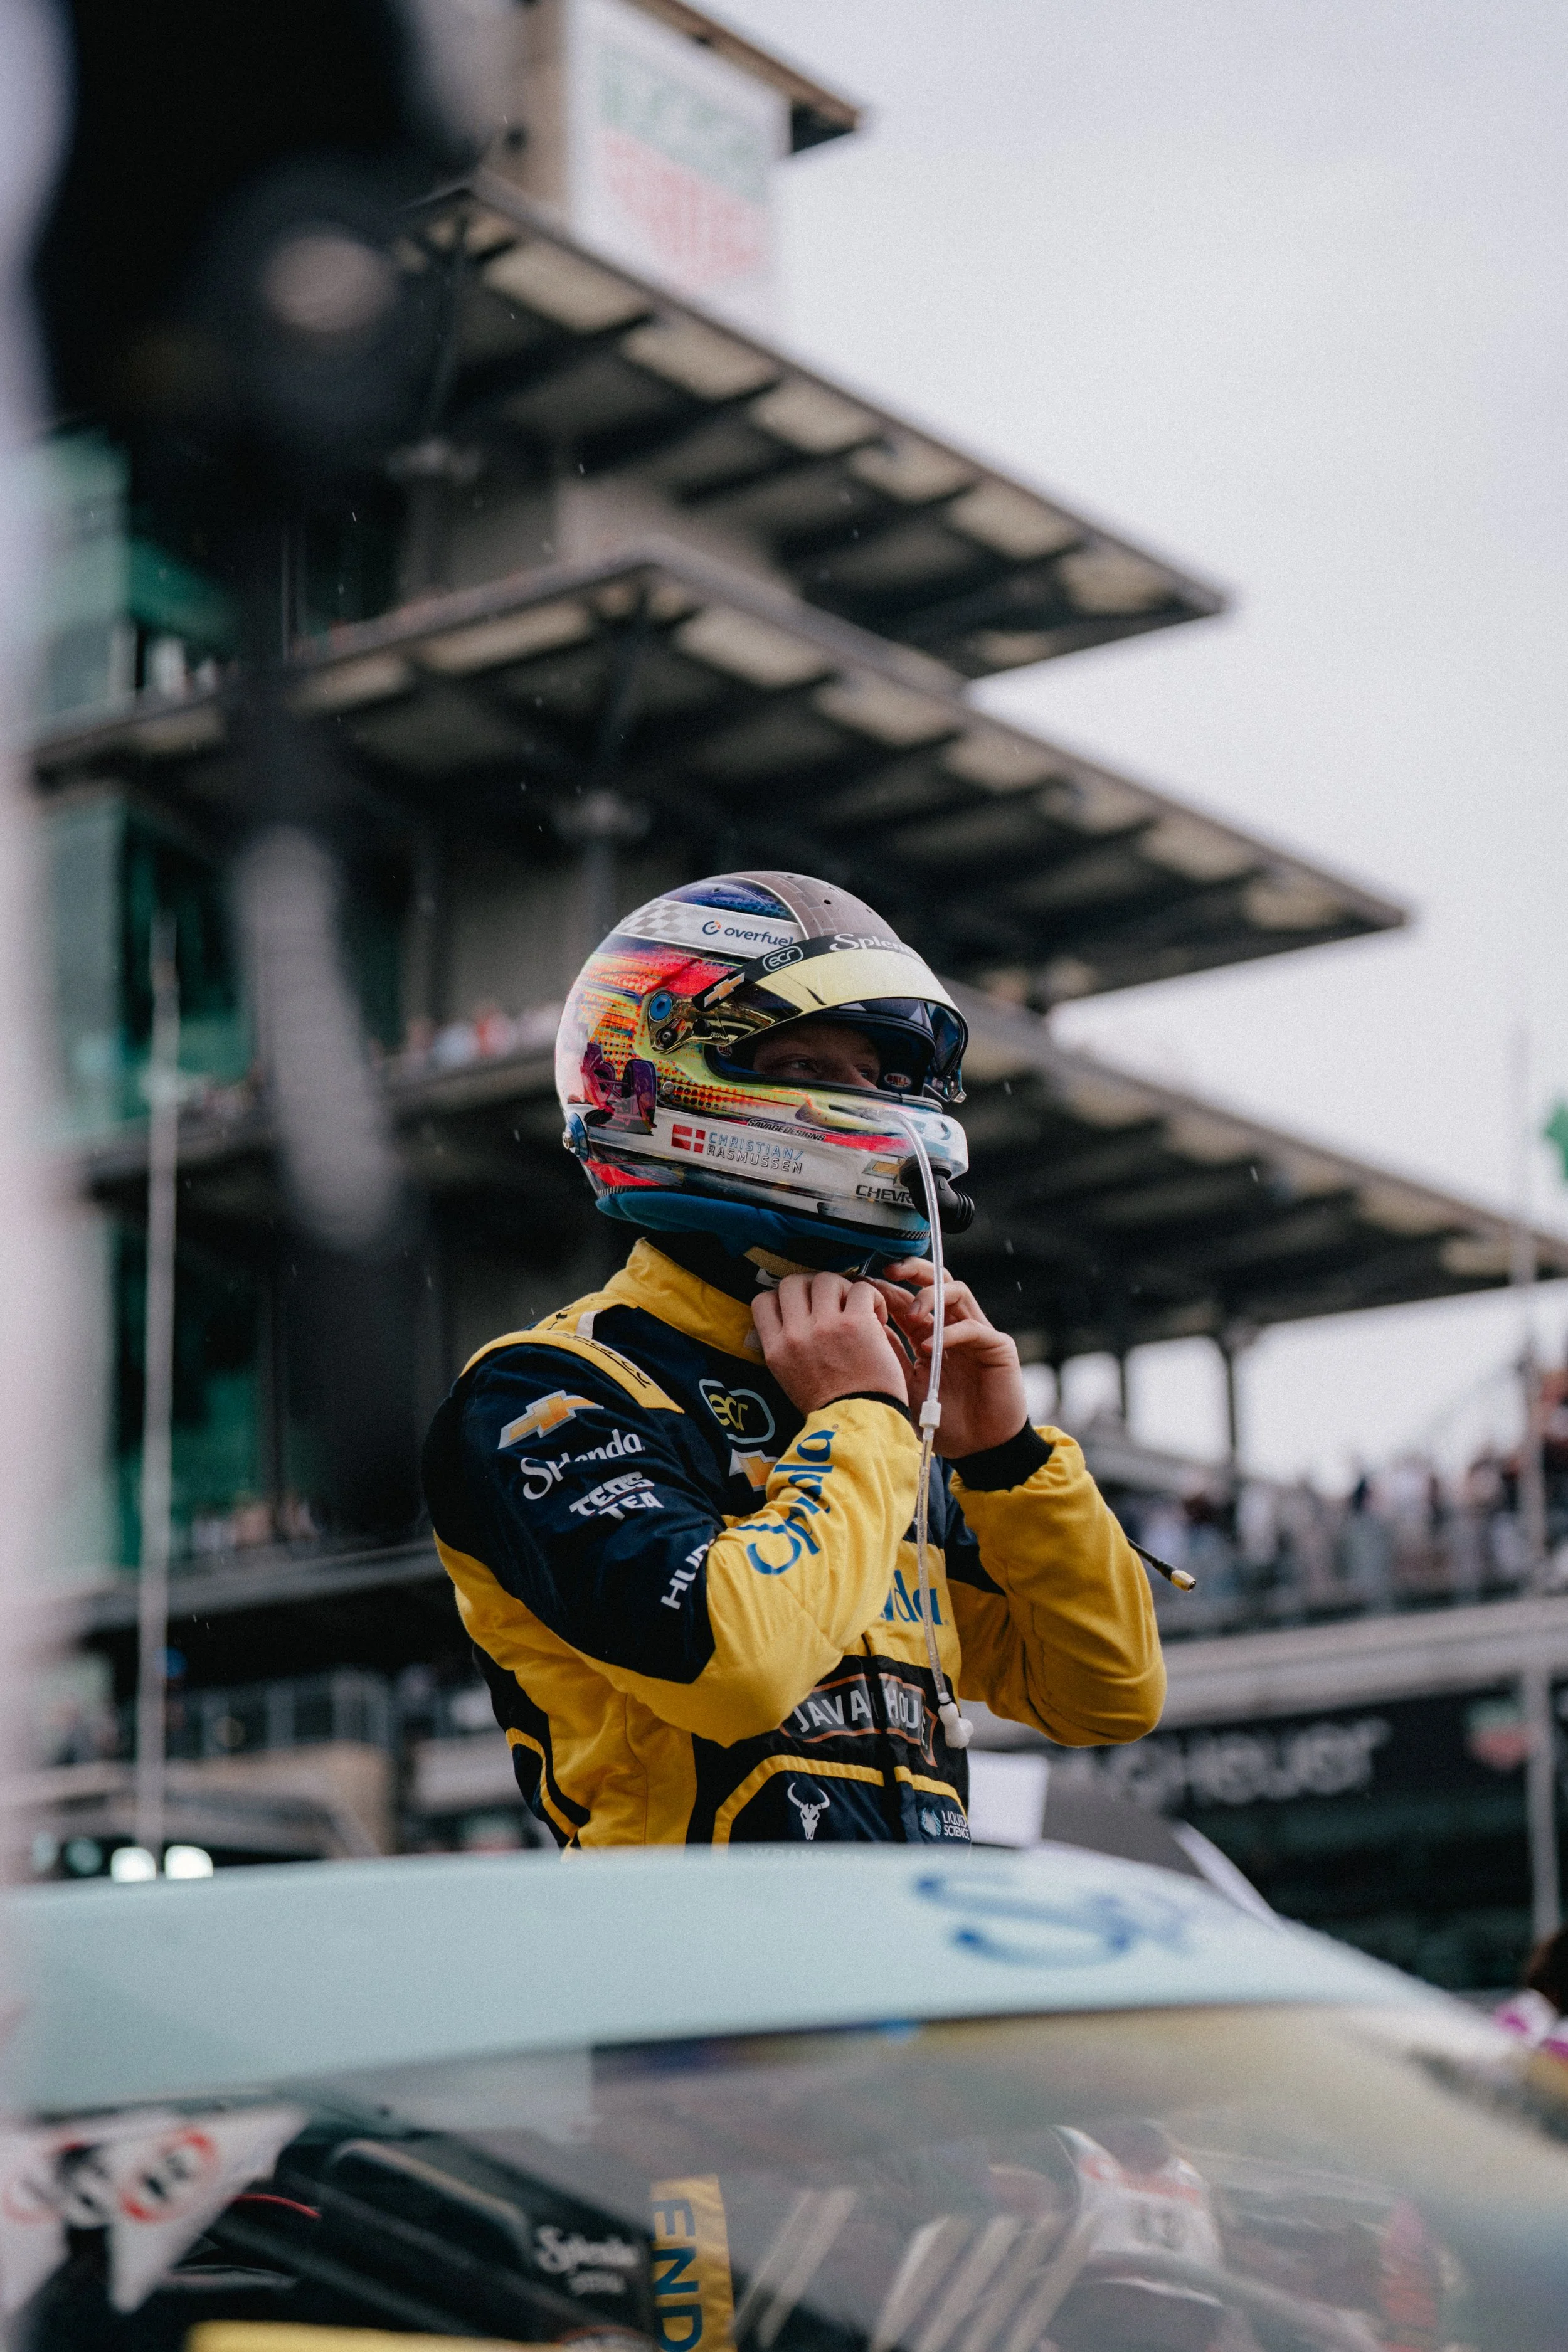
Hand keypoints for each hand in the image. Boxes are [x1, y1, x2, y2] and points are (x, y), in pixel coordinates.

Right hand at [752, 1273, 909, 1415]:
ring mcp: (825, 1327)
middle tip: (831, 1304)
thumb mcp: (790, 1378)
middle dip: (813, 1288)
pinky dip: (871, 1298)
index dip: (784, 1298)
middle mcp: (795, 1334)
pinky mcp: (857, 1324)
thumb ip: (786, 1347)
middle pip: (793, 1282)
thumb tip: (792, 1318)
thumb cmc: (831, 1407)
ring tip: (856, 1310)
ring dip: (843, 1289)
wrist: (860, 1427)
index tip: (803, 1308)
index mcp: (776, 1350)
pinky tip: (877, 1317)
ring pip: (826, 1279)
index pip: (763, 1301)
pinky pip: (861, 1289)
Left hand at [872, 1260, 1027, 1457]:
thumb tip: (866, 1325)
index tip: (865, 1286)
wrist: (980, 1449)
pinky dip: (950, 1333)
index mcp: (931, 1335)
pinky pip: (974, 1327)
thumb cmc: (944, 1421)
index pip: (910, 1298)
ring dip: (930, 1296)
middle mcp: (954, 1327)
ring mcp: (977, 1334)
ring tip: (910, 1315)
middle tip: (890, 1271)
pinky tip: (929, 1348)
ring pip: (957, 1291)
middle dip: (913, 1270)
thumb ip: (891, 1356)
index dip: (889, 1288)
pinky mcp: (997, 1346)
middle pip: (937, 1281)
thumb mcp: (905, 1386)